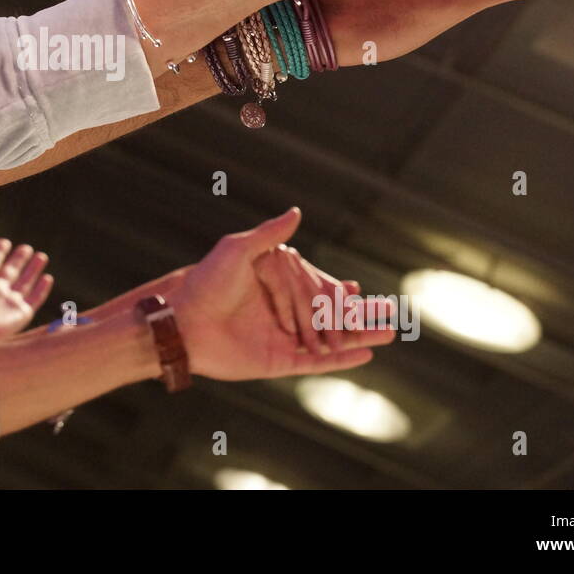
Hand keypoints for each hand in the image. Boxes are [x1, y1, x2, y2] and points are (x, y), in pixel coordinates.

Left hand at [0, 239, 53, 341]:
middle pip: (11, 271)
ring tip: (42, 256)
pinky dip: (42, 289)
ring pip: (25, 282)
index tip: (4, 242)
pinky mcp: (20, 314)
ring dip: (33, 269)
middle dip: (18, 259)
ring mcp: (9, 302)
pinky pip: (35, 299)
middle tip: (26, 247)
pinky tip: (48, 278)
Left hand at [171, 208, 395, 380]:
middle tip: (389, 314)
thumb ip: (270, 234)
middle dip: (359, 315)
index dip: (338, 292)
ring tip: (389, 333)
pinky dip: (342, 360)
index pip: (315, 289)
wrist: (184, 321)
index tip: (358, 290)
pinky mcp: (277, 361)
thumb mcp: (238, 250)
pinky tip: (366, 354)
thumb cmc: (207, 282)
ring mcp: (281, 338)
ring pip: (329, 339)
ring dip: (359, 336)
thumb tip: (296, 211)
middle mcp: (280, 313)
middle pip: (328, 315)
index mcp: (273, 287)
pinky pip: (316, 362)